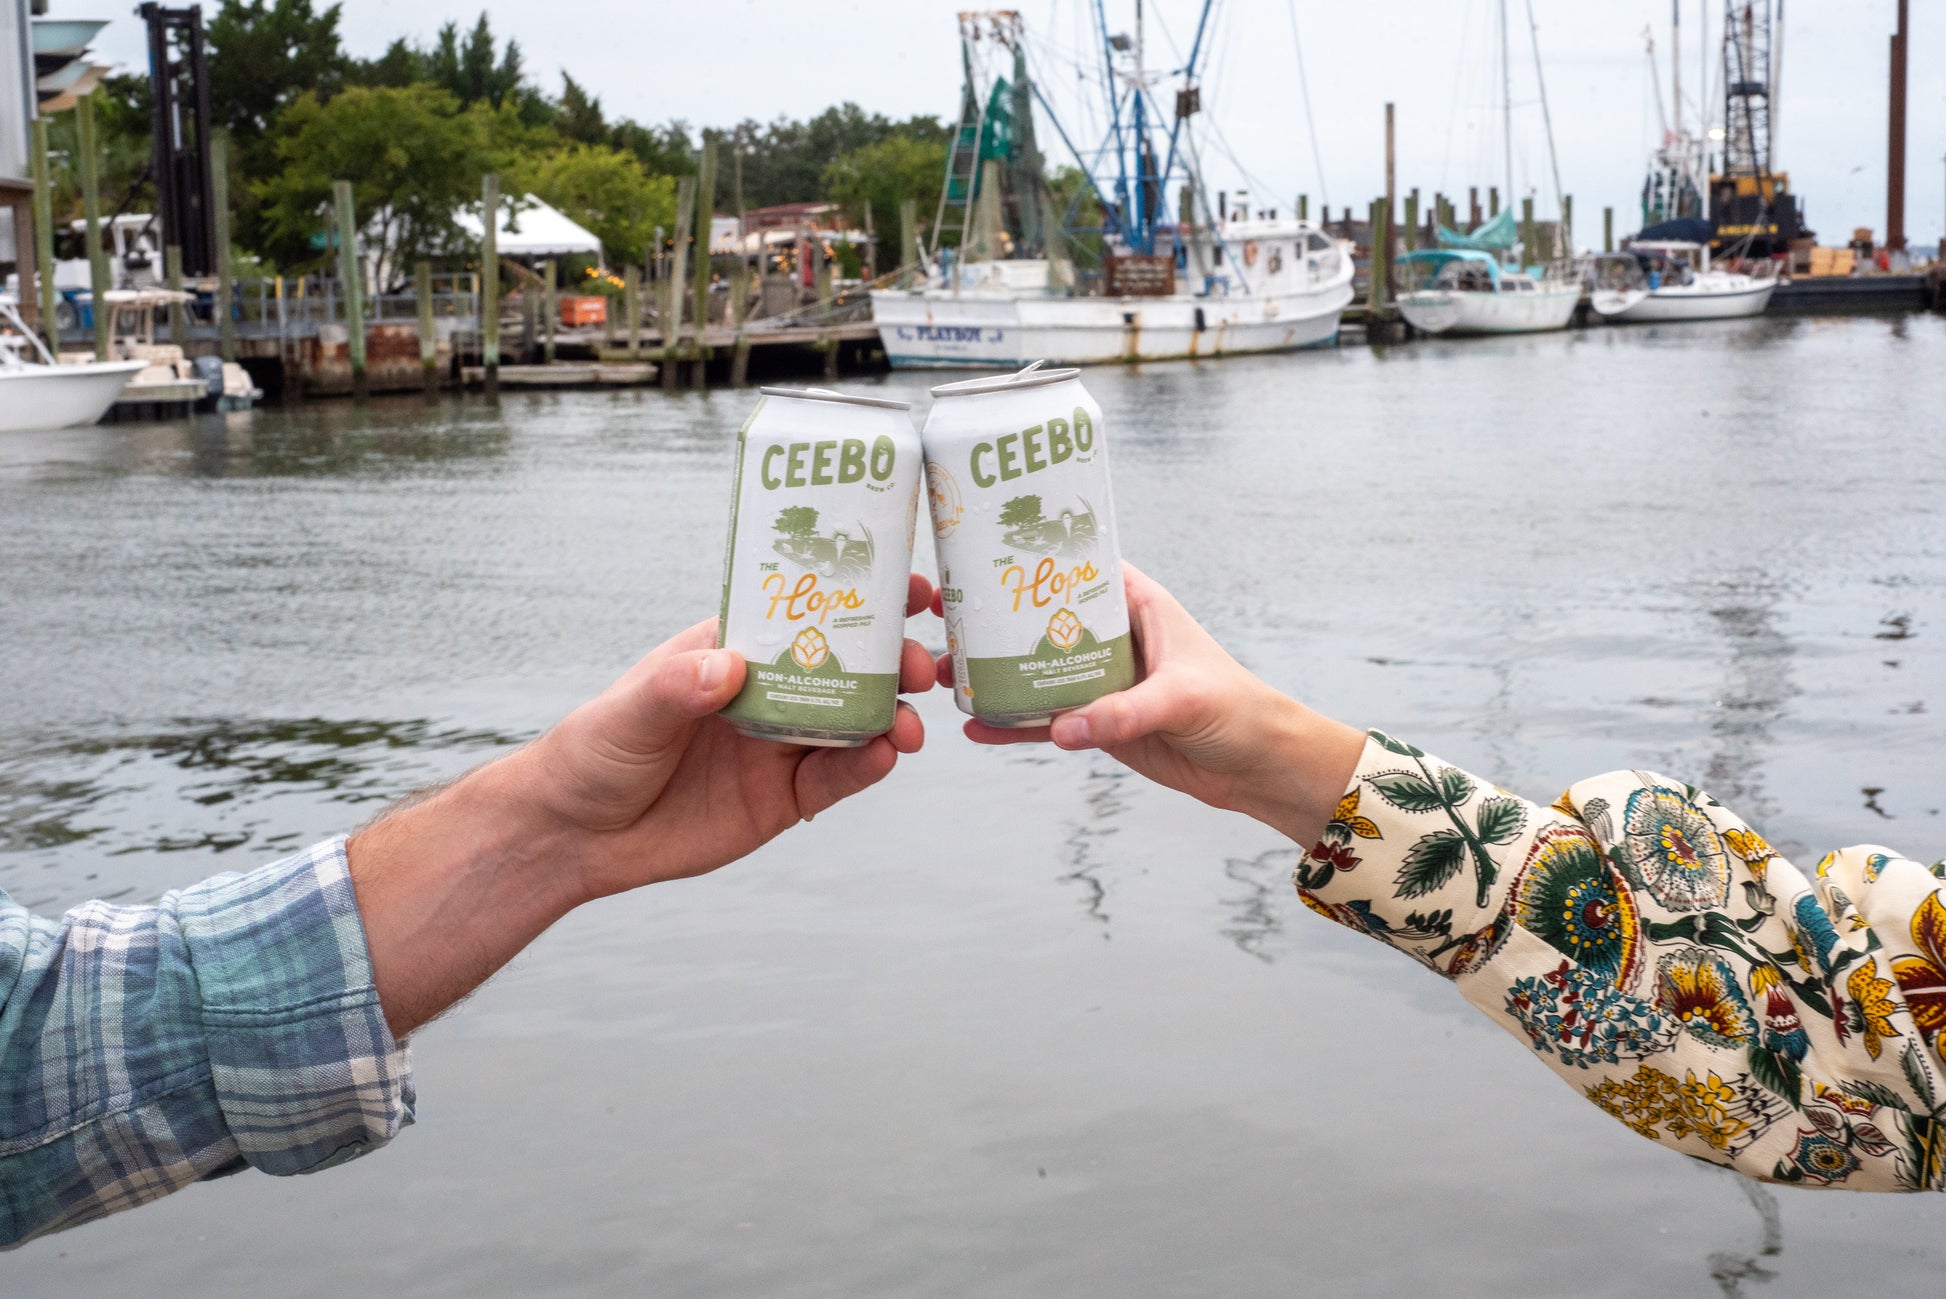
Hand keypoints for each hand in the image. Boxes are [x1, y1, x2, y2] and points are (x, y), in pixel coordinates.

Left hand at [350, 575, 936, 1036]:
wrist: (576, 838)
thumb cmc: (593, 754)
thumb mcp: (628, 713)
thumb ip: (677, 690)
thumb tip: (728, 667)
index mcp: (733, 650)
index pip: (803, 610)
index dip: (856, 595)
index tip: (906, 587)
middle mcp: (766, 692)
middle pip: (845, 666)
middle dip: (889, 661)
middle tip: (919, 667)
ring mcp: (779, 746)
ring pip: (853, 723)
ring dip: (890, 717)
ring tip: (909, 726)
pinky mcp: (783, 799)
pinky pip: (836, 779)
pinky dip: (866, 766)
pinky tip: (885, 756)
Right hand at [938, 564, 1363, 847]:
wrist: (1258, 766)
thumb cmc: (1237, 710)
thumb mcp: (1182, 699)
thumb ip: (1123, 712)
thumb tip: (1065, 727)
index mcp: (1136, 603)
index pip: (1077, 564)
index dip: (1031, 557)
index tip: (980, 554)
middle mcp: (1113, 635)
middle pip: (1042, 617)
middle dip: (995, 618)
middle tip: (944, 617)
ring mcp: (1102, 679)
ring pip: (1036, 669)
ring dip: (994, 673)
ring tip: (947, 674)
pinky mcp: (1098, 722)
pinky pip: (1046, 720)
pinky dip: (1013, 725)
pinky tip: (977, 728)